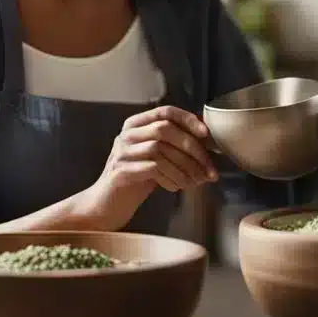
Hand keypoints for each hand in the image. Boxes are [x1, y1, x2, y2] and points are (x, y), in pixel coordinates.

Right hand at [85, 106, 218, 230]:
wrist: (108, 205)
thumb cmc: (138, 179)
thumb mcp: (158, 157)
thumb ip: (175, 146)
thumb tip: (209, 142)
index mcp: (136, 125)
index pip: (165, 111)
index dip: (188, 120)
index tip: (206, 135)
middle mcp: (126, 135)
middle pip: (164, 129)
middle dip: (192, 149)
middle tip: (208, 169)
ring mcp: (121, 152)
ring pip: (159, 149)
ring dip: (183, 167)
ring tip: (195, 182)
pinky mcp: (120, 172)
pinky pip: (152, 169)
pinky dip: (170, 178)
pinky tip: (176, 188)